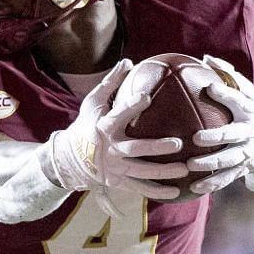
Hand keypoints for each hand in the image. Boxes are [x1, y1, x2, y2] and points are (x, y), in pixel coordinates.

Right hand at [43, 58, 191, 202]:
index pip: (119, 115)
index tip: (147, 96)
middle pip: (136, 148)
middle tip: (178, 143)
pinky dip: (157, 191)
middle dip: (157, 147)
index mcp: (104, 127)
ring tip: (184, 169)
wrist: (68, 159)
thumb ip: (111, 82)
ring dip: (164, 172)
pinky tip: (176, 192)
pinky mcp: (118, 181)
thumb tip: (129, 61)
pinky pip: (140, 188)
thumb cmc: (85, 125)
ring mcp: (115, 168)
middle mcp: (110, 149)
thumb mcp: (93, 102)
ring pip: (142, 171)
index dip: (132, 106)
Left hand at [186, 55, 253, 196]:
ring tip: (190, 165)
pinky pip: (226, 178)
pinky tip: (194, 188)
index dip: (226, 93)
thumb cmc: (248, 110)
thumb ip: (227, 75)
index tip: (209, 87)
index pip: (238, 99)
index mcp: (250, 110)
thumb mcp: (244, 92)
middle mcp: (250, 132)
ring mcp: (247, 152)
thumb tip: (204, 58)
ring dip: (209, 164)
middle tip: (196, 137)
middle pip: (232, 134)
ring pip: (228, 160)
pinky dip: (211, 184)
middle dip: (215, 136)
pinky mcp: (243, 169)